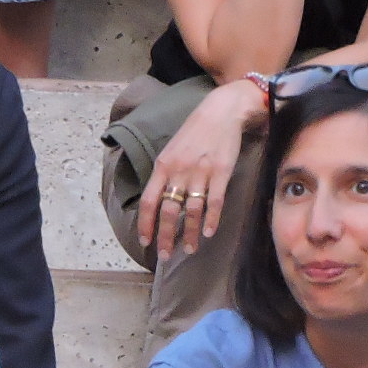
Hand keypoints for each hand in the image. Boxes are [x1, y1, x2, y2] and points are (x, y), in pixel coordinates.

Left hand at [137, 77, 261, 259]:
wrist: (221, 111)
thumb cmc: (195, 132)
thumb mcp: (172, 150)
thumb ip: (165, 175)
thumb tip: (158, 201)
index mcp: (163, 166)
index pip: (149, 201)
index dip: (146, 225)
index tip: (146, 242)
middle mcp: (178, 171)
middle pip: (168, 211)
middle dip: (165, 237)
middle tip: (166, 256)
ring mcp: (200, 172)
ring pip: (191, 211)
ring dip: (188, 234)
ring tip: (189, 249)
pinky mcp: (220, 172)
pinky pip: (214, 202)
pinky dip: (211, 220)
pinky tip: (208, 233)